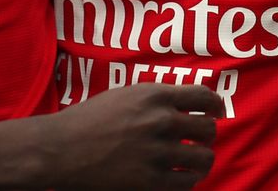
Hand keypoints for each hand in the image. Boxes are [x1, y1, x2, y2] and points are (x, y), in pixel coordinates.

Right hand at [46, 82, 223, 188]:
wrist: (60, 149)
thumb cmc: (89, 120)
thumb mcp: (125, 95)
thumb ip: (157, 98)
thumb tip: (189, 107)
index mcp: (154, 95)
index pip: (203, 97)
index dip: (215, 106)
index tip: (217, 113)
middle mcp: (160, 121)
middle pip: (208, 129)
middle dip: (208, 136)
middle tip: (201, 142)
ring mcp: (157, 152)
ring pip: (204, 158)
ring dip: (202, 161)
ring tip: (194, 162)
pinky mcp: (150, 182)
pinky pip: (187, 182)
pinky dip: (188, 180)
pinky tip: (180, 177)